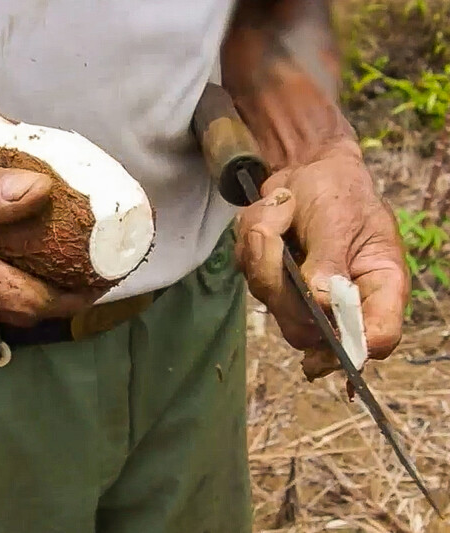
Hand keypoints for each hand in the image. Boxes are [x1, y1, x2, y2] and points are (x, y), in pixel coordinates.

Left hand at [235, 140, 408, 379]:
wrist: (307, 170)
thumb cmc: (338, 192)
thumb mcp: (340, 218)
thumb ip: (331, 261)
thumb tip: (323, 301)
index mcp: (379, 286)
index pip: (378, 336)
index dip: (354, 346)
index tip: (328, 330)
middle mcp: (343, 302)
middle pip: (308, 332)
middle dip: (280, 284)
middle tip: (269, 230)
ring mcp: (304, 297)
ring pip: (272, 300)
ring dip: (263, 249)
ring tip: (277, 208)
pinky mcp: (274, 284)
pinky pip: (251, 273)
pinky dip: (253, 239)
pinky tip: (270, 214)